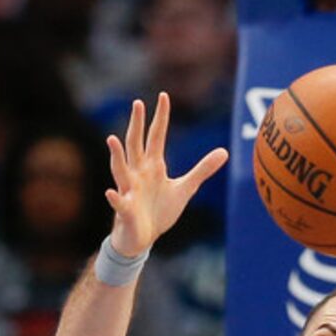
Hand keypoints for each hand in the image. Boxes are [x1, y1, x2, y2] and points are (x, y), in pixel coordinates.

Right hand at [104, 93, 226, 255]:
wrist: (142, 239)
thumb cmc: (159, 212)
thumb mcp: (185, 189)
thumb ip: (202, 170)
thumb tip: (224, 151)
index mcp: (153, 166)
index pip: (156, 136)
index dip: (160, 117)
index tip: (163, 96)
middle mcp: (138, 174)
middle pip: (136, 144)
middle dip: (137, 125)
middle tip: (137, 103)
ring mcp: (130, 191)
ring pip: (121, 169)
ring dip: (116, 155)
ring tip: (112, 140)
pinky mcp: (126, 210)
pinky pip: (119, 203)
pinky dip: (115, 199)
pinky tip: (111, 193)